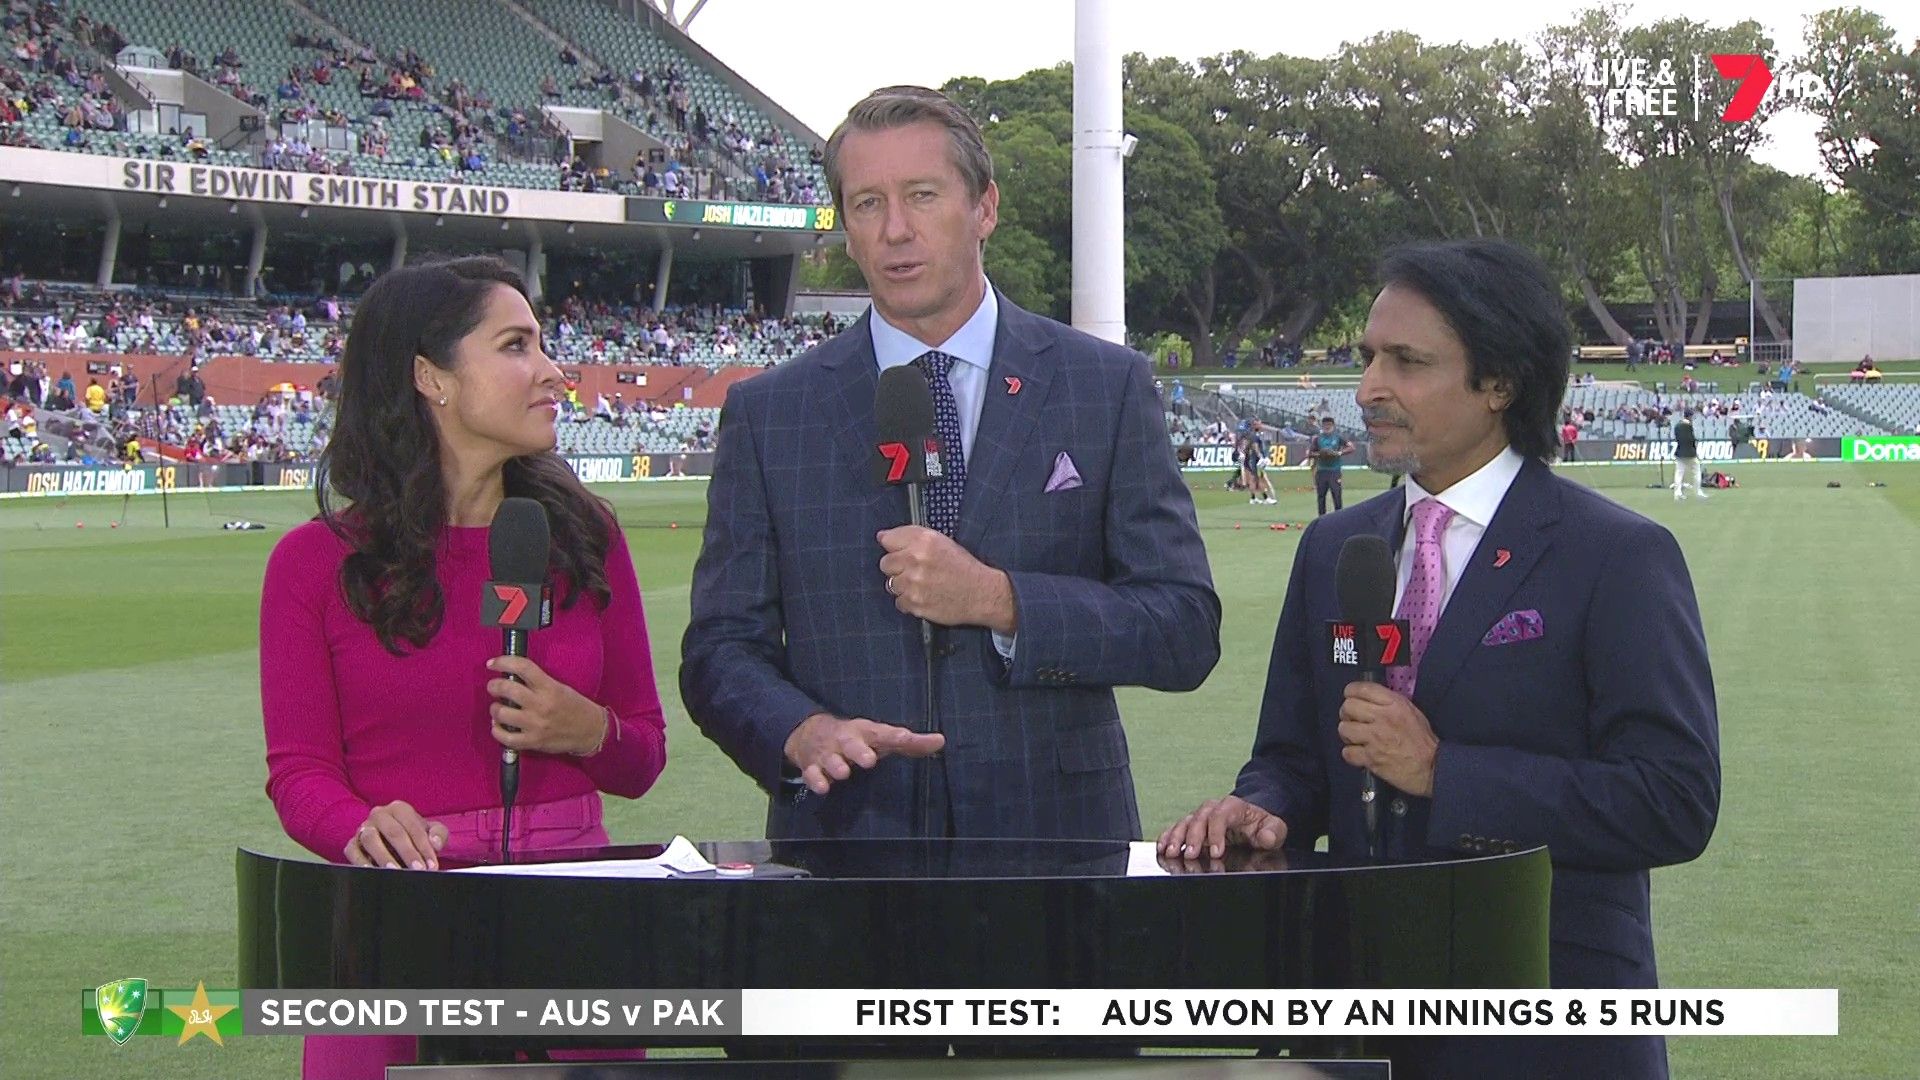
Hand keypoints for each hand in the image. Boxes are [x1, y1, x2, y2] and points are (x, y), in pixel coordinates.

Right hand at [345, 800, 448, 869]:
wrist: (395, 845)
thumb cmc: (413, 837)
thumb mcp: (430, 832)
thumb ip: (438, 834)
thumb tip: (435, 843)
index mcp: (399, 809)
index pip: (413, 827)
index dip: (424, 847)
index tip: (431, 865)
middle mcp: (379, 815)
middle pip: (394, 832)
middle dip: (407, 853)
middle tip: (417, 870)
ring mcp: (363, 828)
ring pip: (371, 839)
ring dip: (384, 857)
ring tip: (396, 871)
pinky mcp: (352, 844)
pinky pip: (353, 852)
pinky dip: (361, 862)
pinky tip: (373, 871)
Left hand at [485, 655, 608, 756]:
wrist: (590, 731)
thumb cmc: (575, 707)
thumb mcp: (559, 687)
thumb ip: (537, 681)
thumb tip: (511, 676)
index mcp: (549, 688)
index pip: (523, 667)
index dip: (503, 662)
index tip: (493, 663)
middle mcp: (541, 705)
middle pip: (507, 689)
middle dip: (494, 685)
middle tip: (494, 686)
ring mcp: (536, 725)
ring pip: (501, 713)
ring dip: (495, 709)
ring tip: (499, 708)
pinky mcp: (533, 741)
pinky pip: (505, 737)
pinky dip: (497, 730)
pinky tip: (499, 726)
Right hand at [783, 712, 944, 795]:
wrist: (811, 733)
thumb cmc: (857, 739)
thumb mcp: (881, 738)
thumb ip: (910, 744)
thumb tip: (941, 741)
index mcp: (866, 732)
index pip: (882, 733)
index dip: (894, 736)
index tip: (905, 738)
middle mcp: (846, 740)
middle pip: (852, 743)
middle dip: (859, 751)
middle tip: (869, 760)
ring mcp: (828, 753)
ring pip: (831, 759)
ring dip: (836, 765)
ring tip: (843, 773)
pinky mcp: (813, 766)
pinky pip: (812, 773)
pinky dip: (815, 780)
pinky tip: (822, 788)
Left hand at [877, 526, 1015, 632]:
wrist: (982, 594)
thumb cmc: (964, 567)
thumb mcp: (941, 542)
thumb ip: (912, 536)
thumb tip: (882, 537)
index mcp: (924, 541)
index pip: (888, 540)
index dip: (894, 547)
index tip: (899, 551)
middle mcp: (916, 560)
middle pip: (885, 563)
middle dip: (896, 567)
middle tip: (914, 570)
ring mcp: (914, 584)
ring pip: (891, 584)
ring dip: (903, 585)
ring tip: (922, 585)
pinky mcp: (915, 603)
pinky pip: (899, 602)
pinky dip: (908, 601)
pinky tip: (924, 596)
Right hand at [1157, 795, 1286, 858]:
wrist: (1252, 820)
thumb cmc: (1261, 825)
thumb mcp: (1274, 827)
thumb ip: (1272, 832)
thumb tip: (1265, 836)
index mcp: (1233, 807)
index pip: (1220, 815)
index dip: (1216, 833)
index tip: (1216, 852)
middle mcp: (1213, 809)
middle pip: (1199, 818)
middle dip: (1193, 837)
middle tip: (1190, 854)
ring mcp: (1201, 817)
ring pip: (1185, 822)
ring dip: (1176, 837)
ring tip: (1171, 852)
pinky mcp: (1192, 826)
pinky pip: (1176, 828)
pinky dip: (1168, 836)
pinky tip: (1163, 848)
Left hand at [1338, 681, 1439, 796]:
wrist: (1432, 767)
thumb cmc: (1423, 741)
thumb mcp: (1411, 711)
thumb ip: (1389, 702)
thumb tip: (1369, 700)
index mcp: (1394, 703)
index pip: (1360, 688)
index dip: (1351, 693)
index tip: (1352, 699)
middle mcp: (1382, 717)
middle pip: (1347, 707)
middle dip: (1347, 714)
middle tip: (1354, 722)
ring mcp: (1375, 738)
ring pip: (1344, 728)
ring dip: (1348, 735)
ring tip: (1357, 739)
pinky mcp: (1370, 758)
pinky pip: (1347, 752)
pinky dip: (1351, 754)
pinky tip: (1360, 754)